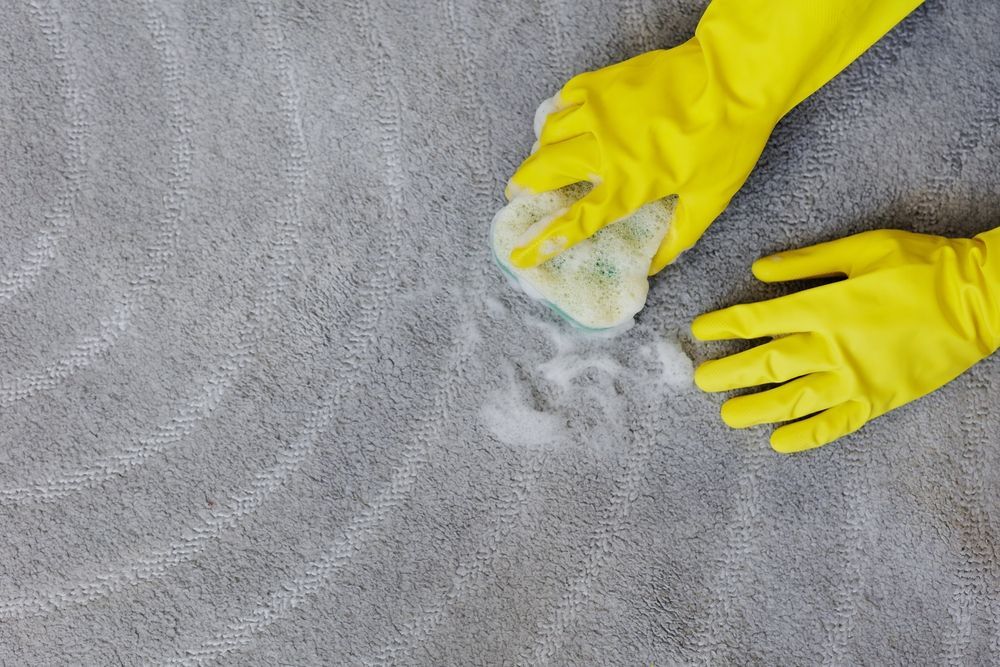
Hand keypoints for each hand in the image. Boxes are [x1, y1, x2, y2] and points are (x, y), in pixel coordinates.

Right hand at [506, 44, 772, 274]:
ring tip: (542, 162)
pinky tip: (561, 123)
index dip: (544, 242)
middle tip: (518, 196)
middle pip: (545, 173)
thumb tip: (656, 267)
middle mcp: (604, 150)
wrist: (734, 75)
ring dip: (539, 153)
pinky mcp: (601, 83)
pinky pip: (562, 101)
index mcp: (629, 184)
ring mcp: (598, 111)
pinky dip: (555, 116)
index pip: (577, 221)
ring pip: (547, 135)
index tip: (518, 254)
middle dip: (525, 188)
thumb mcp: (709, 198)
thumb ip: (679, 236)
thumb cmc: (726, 139)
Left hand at [692, 229, 999, 452]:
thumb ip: (807, 262)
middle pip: (764, 365)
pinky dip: (804, 437)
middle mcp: (832, 347)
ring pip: (791, 401)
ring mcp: (855, 379)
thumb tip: (758, 269)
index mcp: (825, 306)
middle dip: (726, 374)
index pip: (756, 320)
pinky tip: (778, 442)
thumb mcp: (862, 248)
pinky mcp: (877, 401)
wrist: (980, 300)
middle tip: (700, 381)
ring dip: (754, 410)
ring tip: (727, 415)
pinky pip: (833, 426)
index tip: (699, 331)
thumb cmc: (921, 265)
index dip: (722, 326)